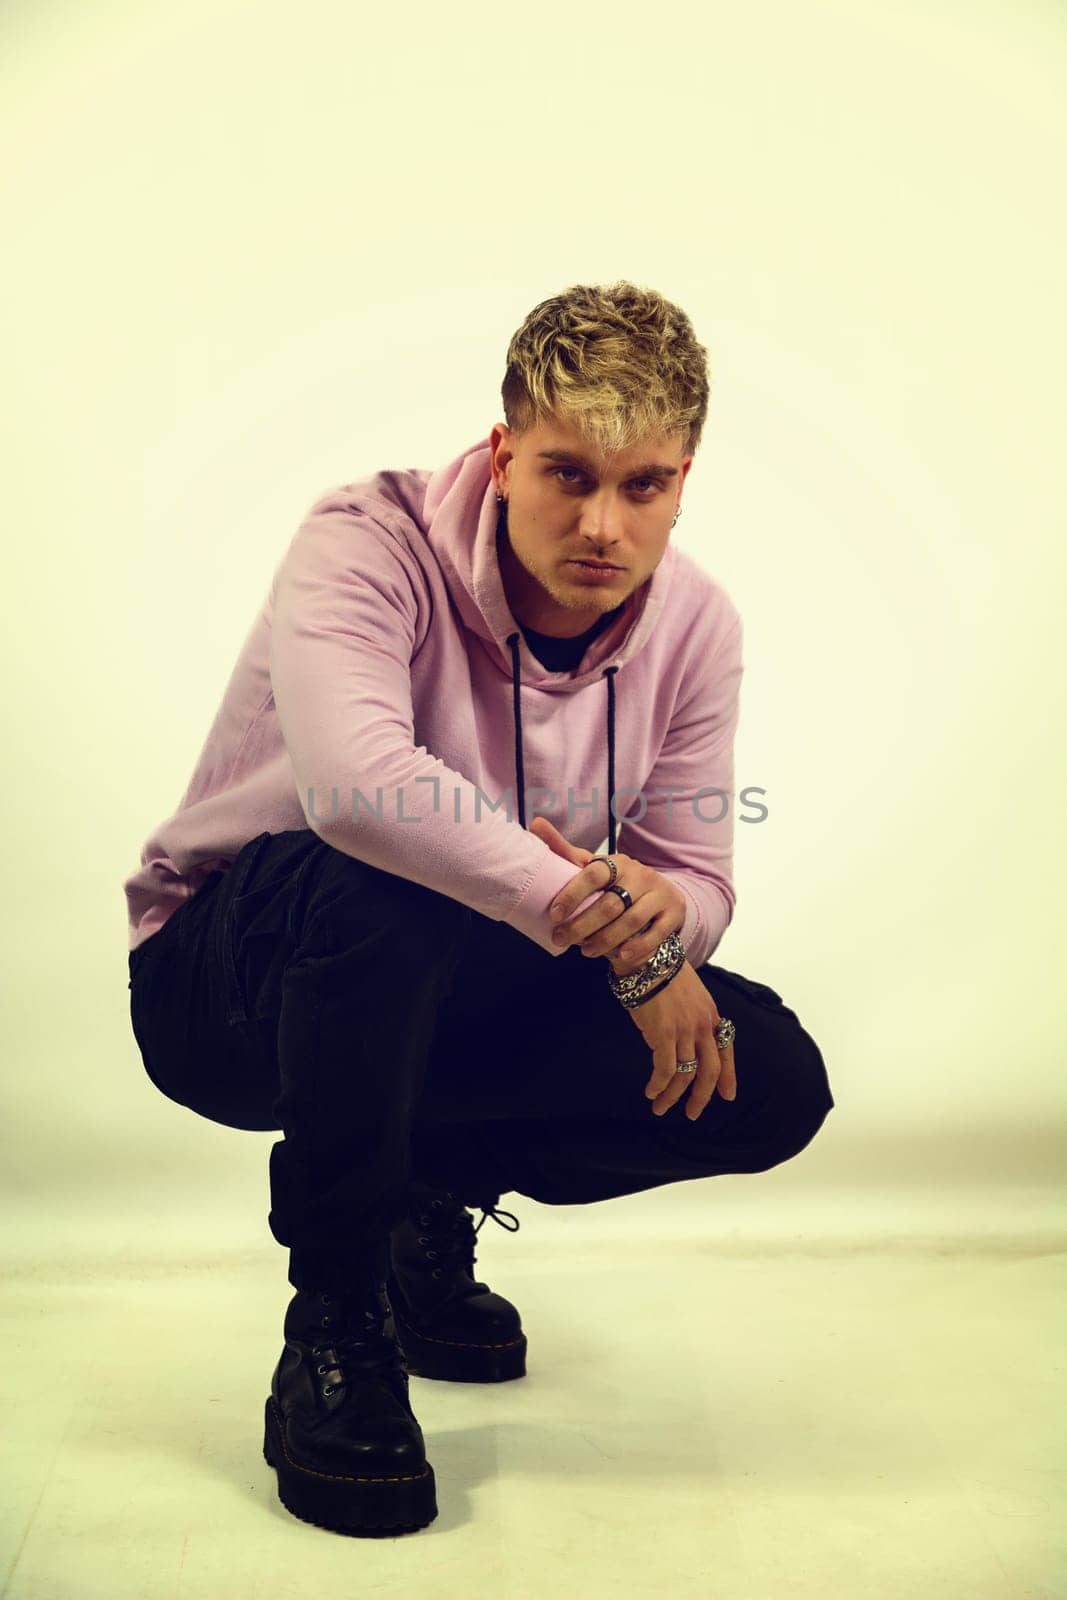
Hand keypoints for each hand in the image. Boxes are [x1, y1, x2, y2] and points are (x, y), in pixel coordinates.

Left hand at [530, 816, 686, 975]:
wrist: (658, 899)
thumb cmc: (616, 886)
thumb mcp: (593, 869)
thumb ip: (566, 853)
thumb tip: (535, 823)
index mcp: (617, 862)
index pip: (594, 874)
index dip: (572, 894)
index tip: (554, 915)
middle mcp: (641, 875)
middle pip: (610, 904)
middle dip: (582, 926)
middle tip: (561, 940)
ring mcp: (659, 894)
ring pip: (631, 921)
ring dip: (605, 940)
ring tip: (586, 951)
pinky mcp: (674, 913)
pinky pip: (655, 934)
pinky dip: (636, 948)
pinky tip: (619, 957)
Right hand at [628, 961, 737, 1118]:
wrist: (648, 957)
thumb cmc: (662, 971)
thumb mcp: (690, 993)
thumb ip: (694, 1015)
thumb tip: (687, 1034)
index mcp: (711, 1015)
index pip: (726, 1051)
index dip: (728, 1076)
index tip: (728, 1096)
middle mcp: (702, 1026)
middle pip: (709, 1071)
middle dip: (702, 1096)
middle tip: (693, 1113)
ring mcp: (685, 1031)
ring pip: (685, 1075)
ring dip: (672, 1096)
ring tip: (660, 1107)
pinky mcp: (664, 1035)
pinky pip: (665, 1069)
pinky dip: (659, 1085)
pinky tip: (651, 1091)